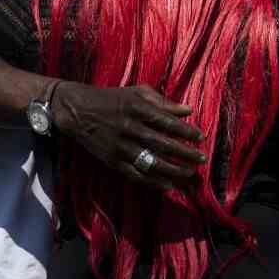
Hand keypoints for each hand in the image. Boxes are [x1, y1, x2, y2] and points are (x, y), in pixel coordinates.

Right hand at [50, 81, 207, 189]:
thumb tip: (187, 111)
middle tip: (201, 159)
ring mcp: (120, 146)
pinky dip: (152, 181)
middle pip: (162, 144)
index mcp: (137, 109)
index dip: (185, 132)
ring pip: (150, 161)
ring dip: (172, 170)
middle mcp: (130, 128)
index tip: (200, 138)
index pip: (167, 122)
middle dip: (184, 153)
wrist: (78, 110)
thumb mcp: (136, 93)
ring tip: (189, 174)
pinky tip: (168, 185)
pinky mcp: (112, 160)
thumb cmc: (112, 99)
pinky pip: (135, 174)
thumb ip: (162, 102)